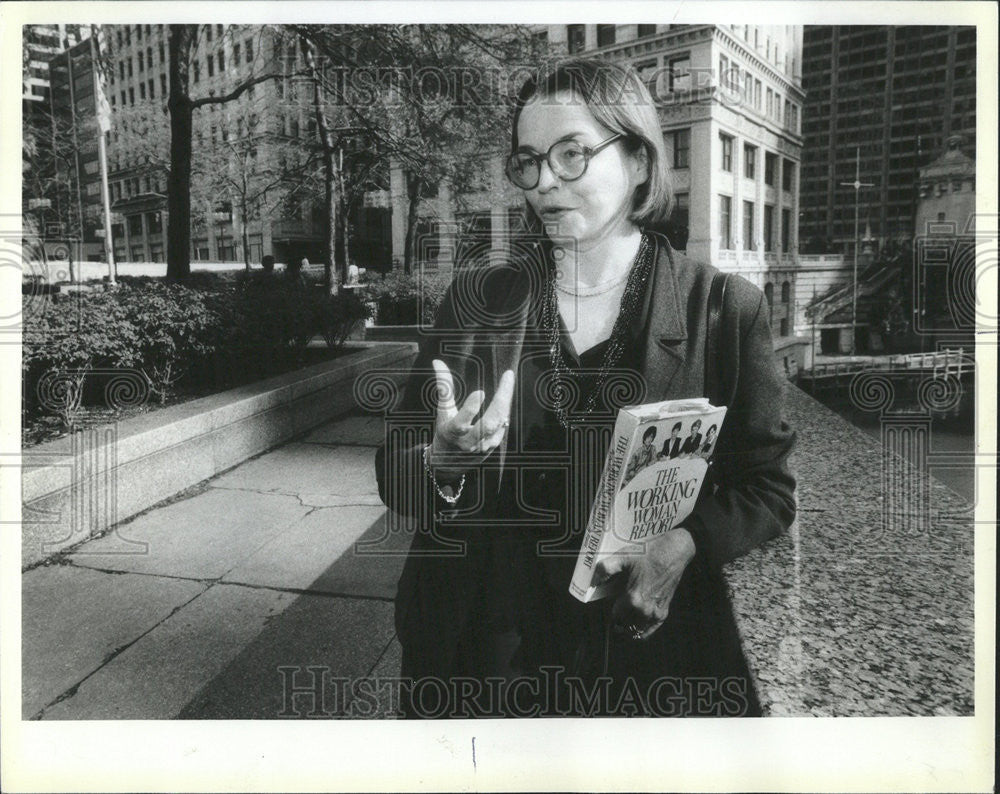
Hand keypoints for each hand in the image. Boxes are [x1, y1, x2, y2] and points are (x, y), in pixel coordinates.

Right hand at [428, 359, 514, 477]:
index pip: (461, 423)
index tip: (480, 392)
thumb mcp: (442, 411)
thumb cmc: (445, 431)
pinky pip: (502, 425)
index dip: (470, 409)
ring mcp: (482, 446)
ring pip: (498, 423)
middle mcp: (468, 442)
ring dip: (505, 402)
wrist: (449, 462)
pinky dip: (504, 410)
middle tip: (507, 377)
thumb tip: (437, 361)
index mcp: (451, 433)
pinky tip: (505, 396)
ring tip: (507, 381)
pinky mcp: (492, 446)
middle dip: (500, 400)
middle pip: (488, 424)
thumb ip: (443, 387)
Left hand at [594, 528, 695, 640]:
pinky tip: (636, 630)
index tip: (611, 603)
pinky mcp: (664, 611)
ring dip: (628, 627)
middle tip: (617, 609)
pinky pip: (650, 630)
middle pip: (625, 624)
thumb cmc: (649, 554)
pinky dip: (642, 631)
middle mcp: (644, 610)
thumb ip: (605, 569)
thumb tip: (594, 580)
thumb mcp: (623, 558)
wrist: (673, 552)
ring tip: (623, 621)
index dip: (611, 609)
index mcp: (632, 599)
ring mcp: (655, 612)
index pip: (615, 615)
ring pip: (636, 629)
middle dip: (619, 618)